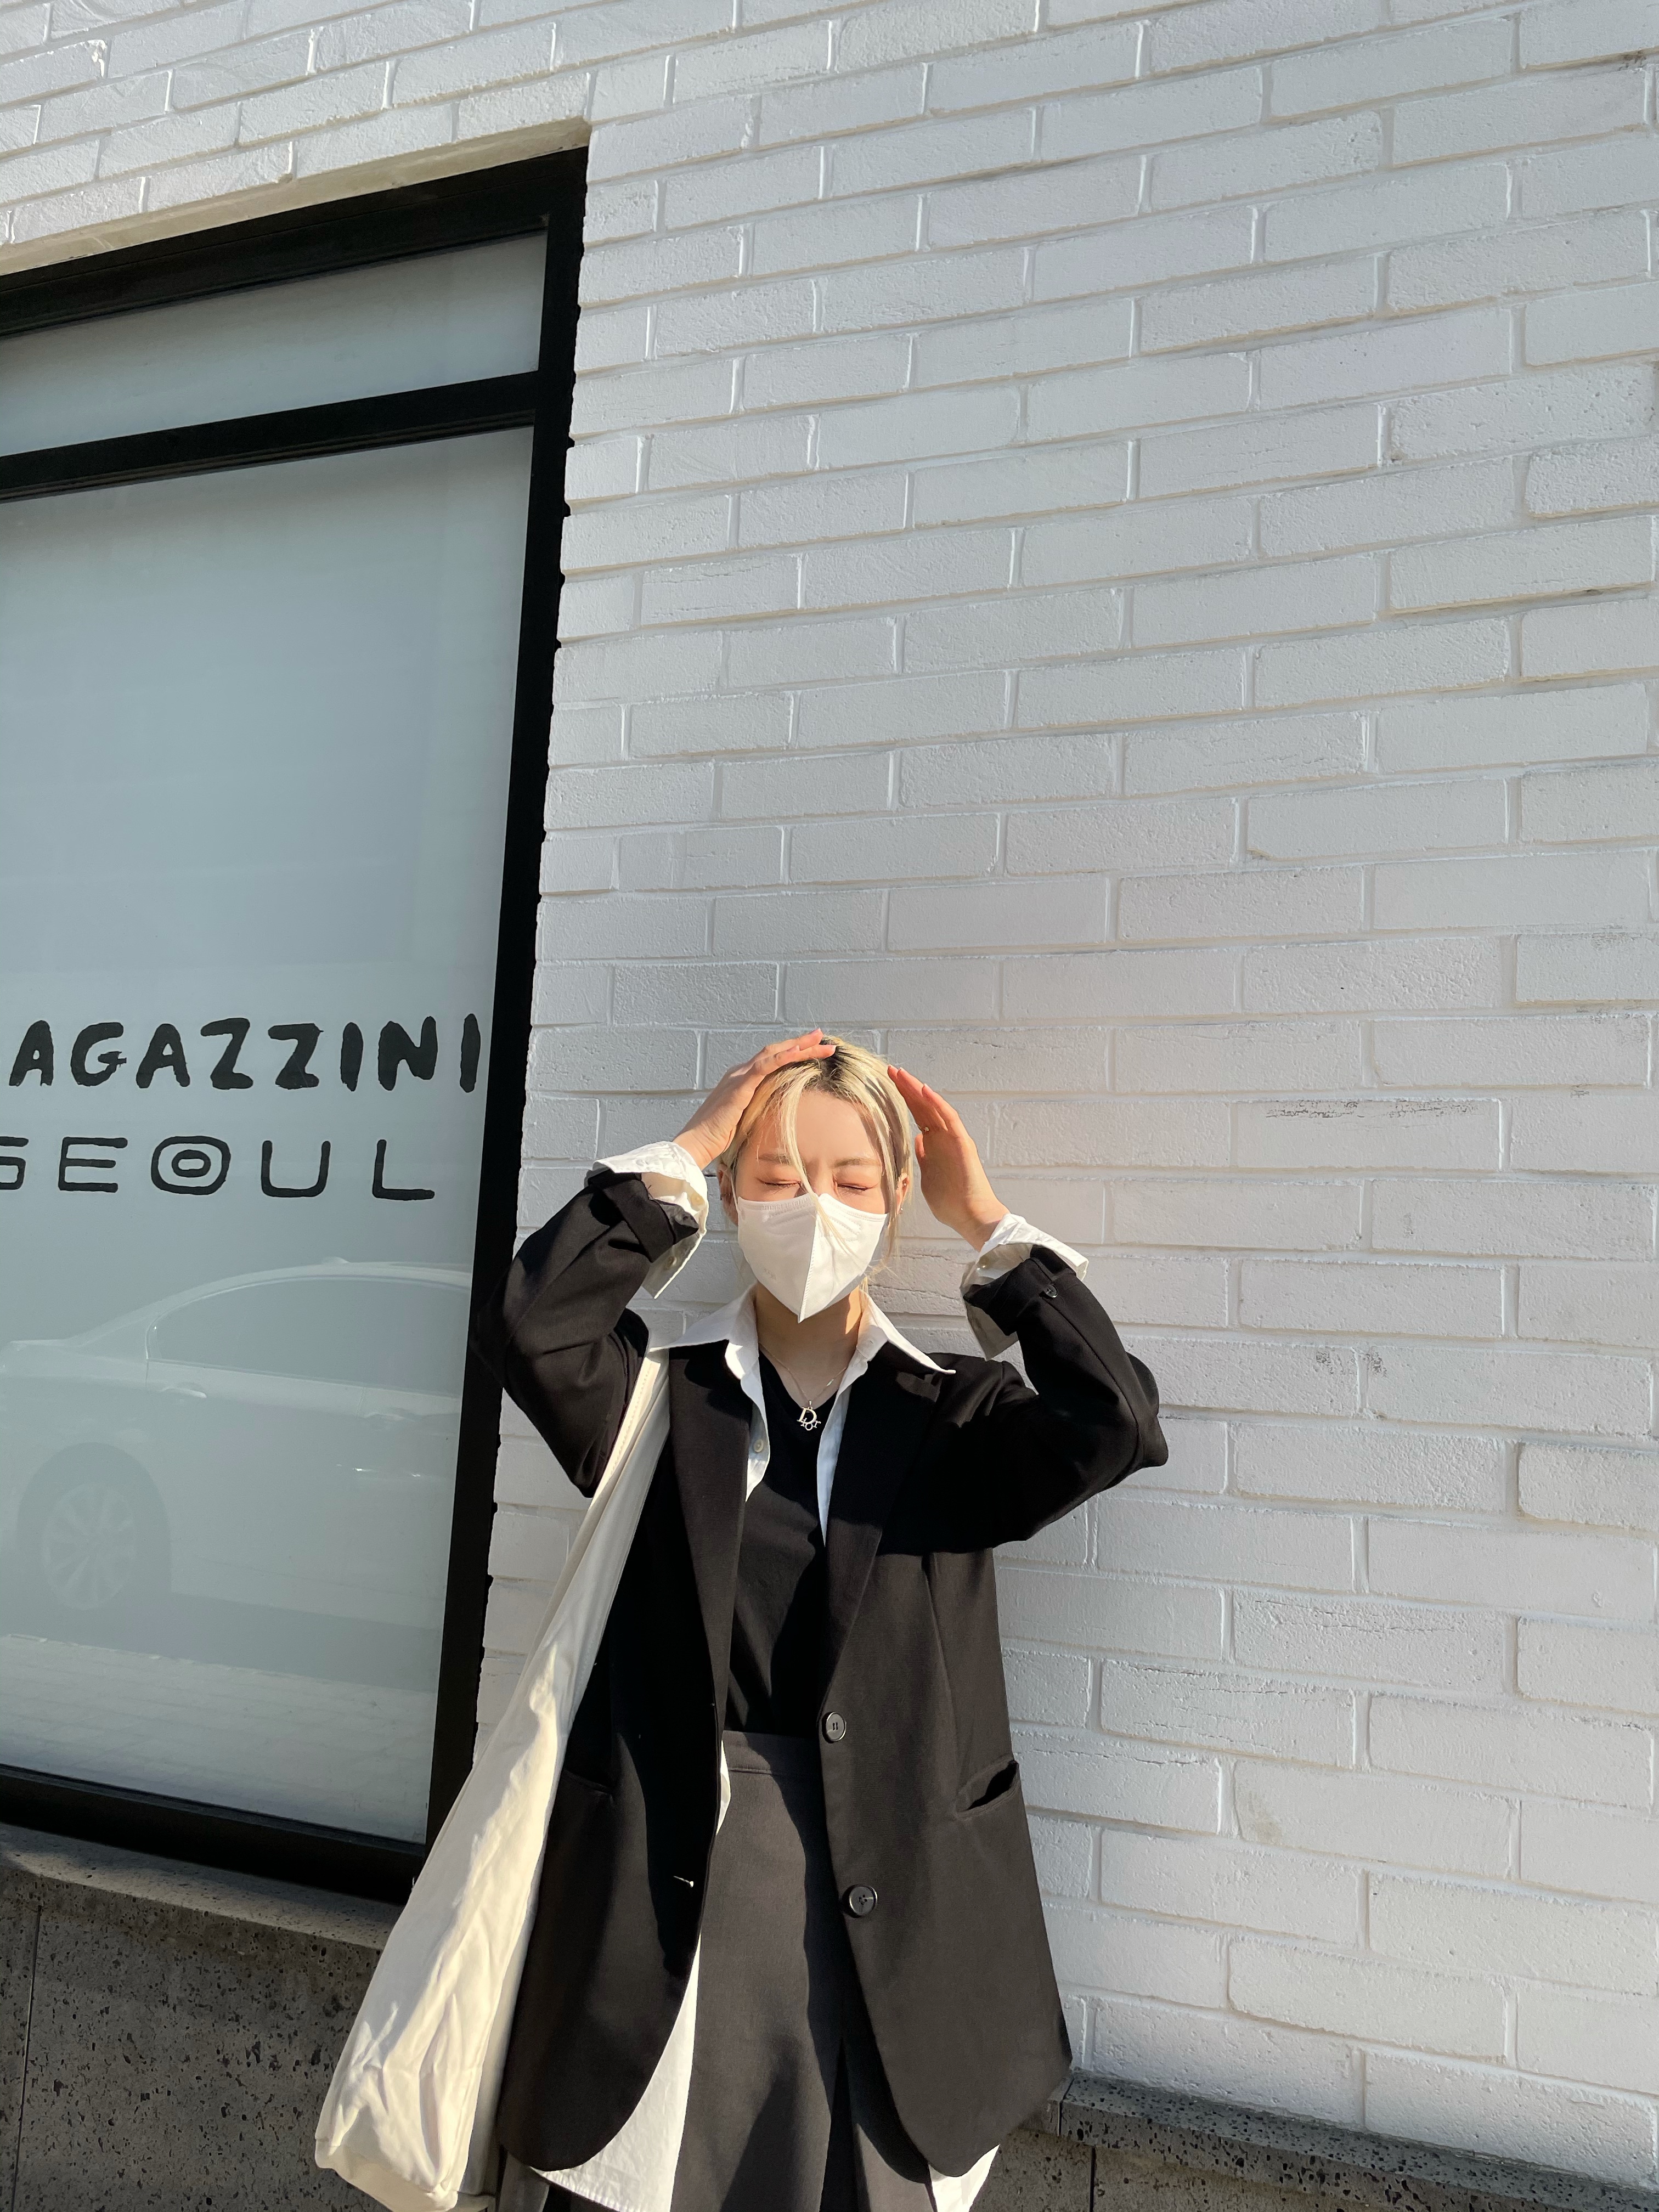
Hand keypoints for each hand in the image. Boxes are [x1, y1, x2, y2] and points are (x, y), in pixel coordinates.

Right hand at [674, 1032, 835, 1169]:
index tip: (813, 1048)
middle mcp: (739, 1072)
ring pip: (773, 1053)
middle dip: (801, 1043)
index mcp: (741, 1080)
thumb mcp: (744, 1119)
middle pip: (775, 1051)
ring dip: (799, 1046)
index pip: (771, 1060)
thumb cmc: (718, 1137)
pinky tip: (798, 1051)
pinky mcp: (739, 1086)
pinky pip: (763, 1066)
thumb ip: (757, 1110)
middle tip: (822, 1036)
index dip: (792, 1052)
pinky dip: (782, 1056)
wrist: (698, 1142)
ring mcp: (738, 1077)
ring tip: (820, 1041)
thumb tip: (774, 1115)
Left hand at [887, 1066, 1005, 1248]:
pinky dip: (937, 1103)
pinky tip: (924, 1090)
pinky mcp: (962, 1144)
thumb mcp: (928, 1177)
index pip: (918, 1115)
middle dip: (907, 1088)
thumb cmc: (951, 1203)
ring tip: (902, 1074)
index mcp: (935, 1145)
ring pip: (935, 1107)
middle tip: (891, 1070)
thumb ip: (923, 1158)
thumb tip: (918, 1141)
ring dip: (918, 1089)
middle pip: (924, 1106)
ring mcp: (954, 1139)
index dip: (904, 1099)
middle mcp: (944, 1138)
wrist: (971, 1217)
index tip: (888, 1084)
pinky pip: (949, 1119)